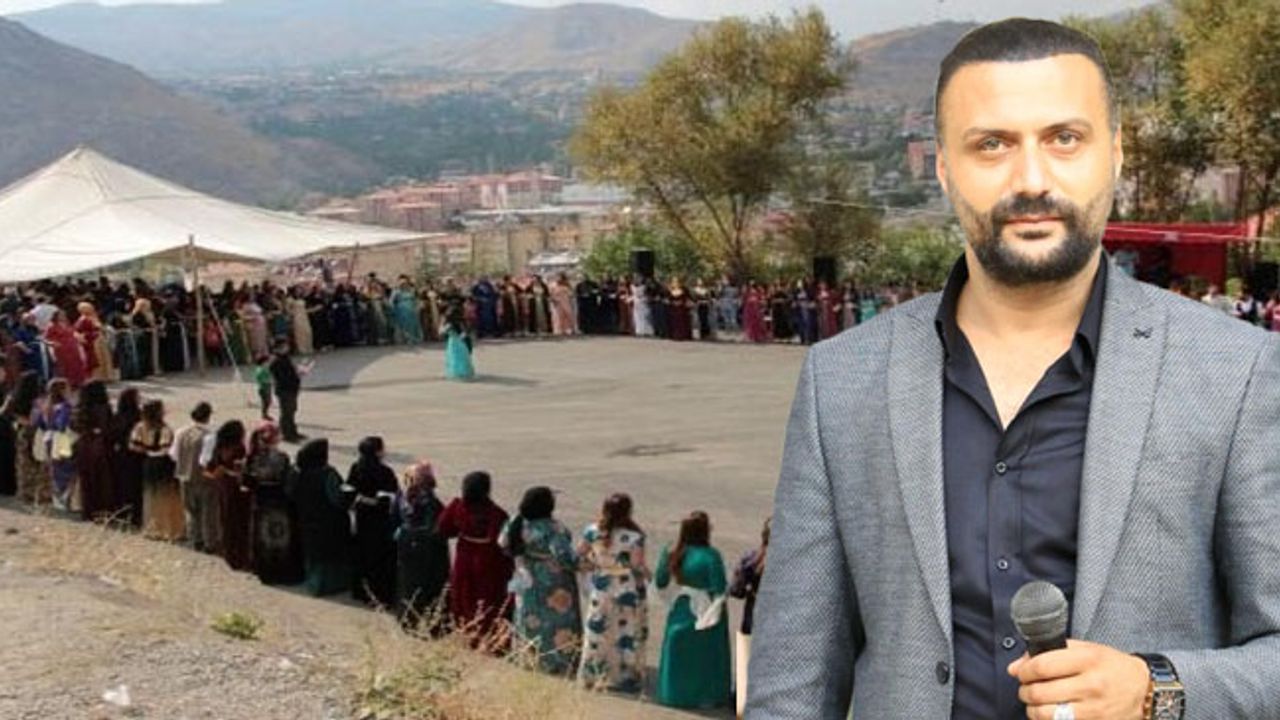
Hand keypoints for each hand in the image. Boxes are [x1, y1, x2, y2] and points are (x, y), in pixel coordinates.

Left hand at [1008, 639, 1148, 719]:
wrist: (1146, 690)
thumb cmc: (1112, 667)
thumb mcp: (1086, 649)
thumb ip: (1050, 652)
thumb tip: (1016, 667)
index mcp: (1088, 660)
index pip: (1042, 666)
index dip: (1024, 671)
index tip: (1021, 672)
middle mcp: (1091, 685)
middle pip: (1040, 692)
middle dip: (1025, 691)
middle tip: (1026, 688)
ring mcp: (1094, 709)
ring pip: (1046, 714)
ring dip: (1032, 709)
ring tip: (1035, 702)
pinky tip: (1049, 713)